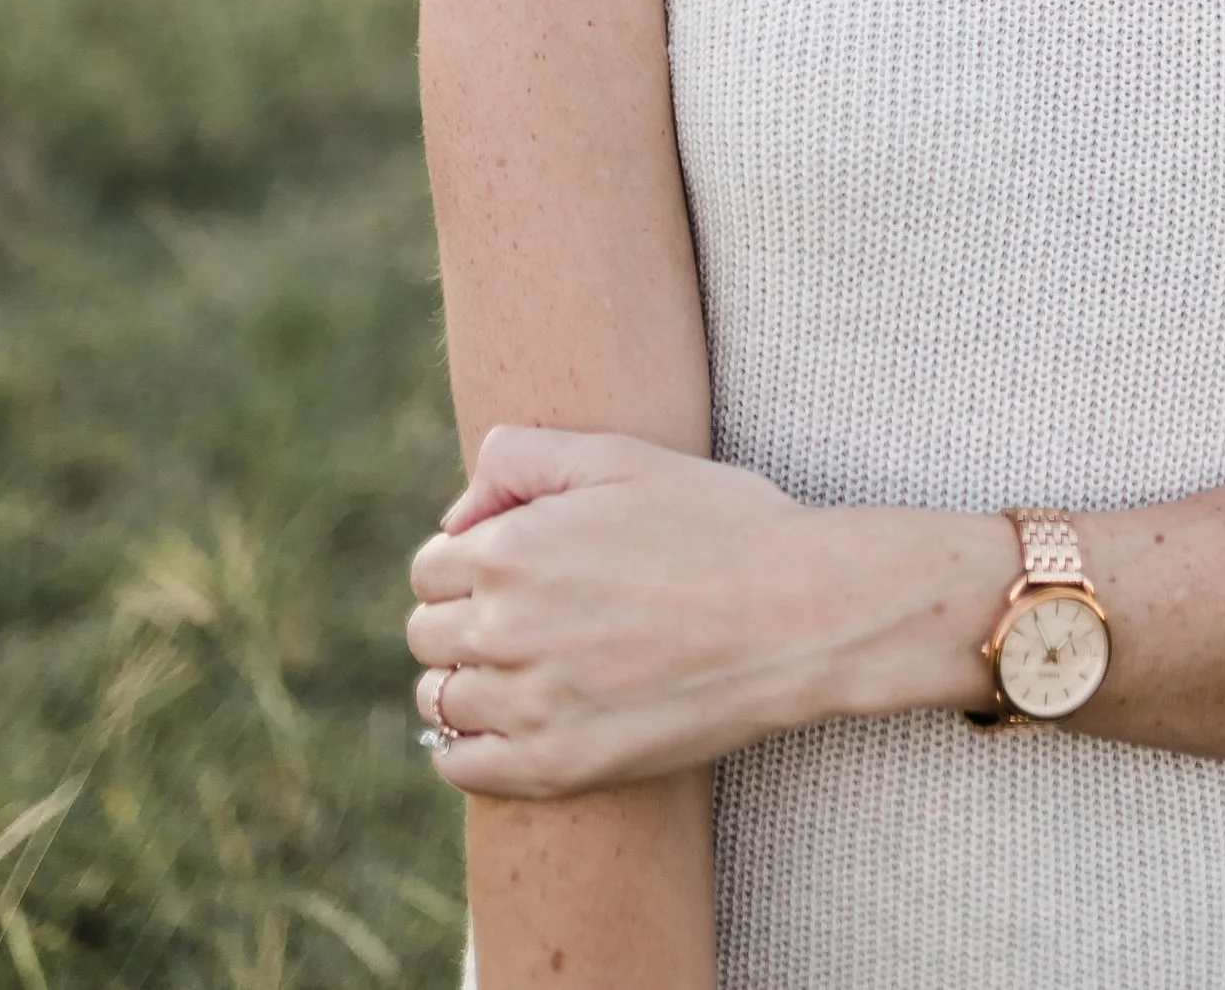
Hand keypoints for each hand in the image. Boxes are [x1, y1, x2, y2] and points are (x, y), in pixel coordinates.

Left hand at [407, 429, 1010, 797]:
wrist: (797, 614)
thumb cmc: (719, 525)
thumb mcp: (622, 456)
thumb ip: (522, 460)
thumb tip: (458, 515)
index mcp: (512, 549)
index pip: (431, 567)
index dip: (466, 562)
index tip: (506, 569)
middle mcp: (507, 629)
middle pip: (427, 635)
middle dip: (461, 620)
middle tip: (519, 617)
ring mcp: (530, 705)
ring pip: (440, 702)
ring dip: (466, 683)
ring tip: (520, 669)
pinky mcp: (559, 766)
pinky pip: (462, 768)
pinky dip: (469, 749)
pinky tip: (510, 725)